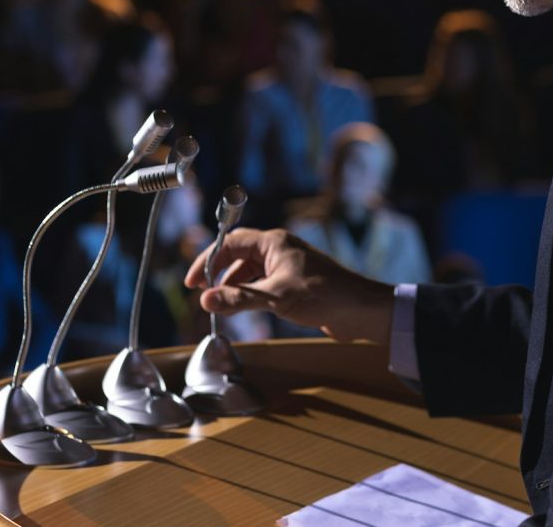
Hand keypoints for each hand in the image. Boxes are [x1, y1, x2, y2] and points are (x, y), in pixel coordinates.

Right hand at [184, 228, 394, 344]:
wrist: (360, 310)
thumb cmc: (324, 296)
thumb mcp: (276, 298)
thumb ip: (239, 299)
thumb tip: (205, 300)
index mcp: (274, 243)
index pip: (230, 243)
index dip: (207, 261)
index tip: (193, 283)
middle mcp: (279, 250)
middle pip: (238, 255)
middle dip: (218, 274)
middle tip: (203, 294)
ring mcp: (287, 266)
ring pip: (250, 272)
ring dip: (234, 287)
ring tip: (221, 305)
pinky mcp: (294, 283)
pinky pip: (263, 284)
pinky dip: (249, 294)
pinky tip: (244, 310)